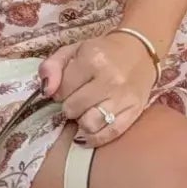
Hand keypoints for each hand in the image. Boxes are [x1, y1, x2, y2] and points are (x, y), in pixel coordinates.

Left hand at [39, 32, 158, 144]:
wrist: (140, 51)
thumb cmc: (103, 51)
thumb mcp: (73, 50)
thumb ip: (51, 67)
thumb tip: (46, 92)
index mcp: (92, 59)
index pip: (62, 90)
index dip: (59, 92)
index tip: (67, 88)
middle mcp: (110, 79)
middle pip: (73, 109)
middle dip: (69, 107)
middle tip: (76, 100)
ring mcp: (123, 97)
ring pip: (90, 124)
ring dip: (81, 122)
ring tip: (84, 113)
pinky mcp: (134, 111)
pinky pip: (111, 133)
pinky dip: (96, 137)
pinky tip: (89, 132)